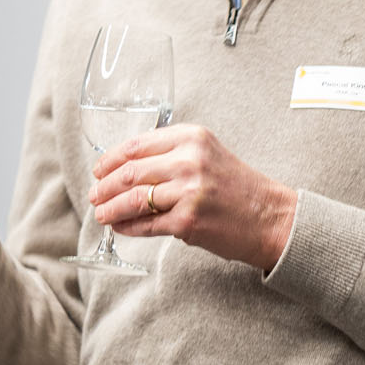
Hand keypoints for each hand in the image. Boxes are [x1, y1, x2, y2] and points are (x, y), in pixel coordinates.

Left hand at [89, 124, 297, 271]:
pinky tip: (119, 227)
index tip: (98, 169)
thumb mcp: (207, 154)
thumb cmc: (237, 187)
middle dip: (104, 186)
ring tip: (100, 213)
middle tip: (94, 195)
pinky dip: (128, 227)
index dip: (111, 159)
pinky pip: (146, 224)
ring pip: (133, 199)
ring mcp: (188, 192)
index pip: (137, 144)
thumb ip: (171, 154)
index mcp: (192, 137)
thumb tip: (125, 167)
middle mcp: (189, 160)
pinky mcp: (187, 222)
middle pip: (130, 171)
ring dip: (110, 208)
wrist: (270, 217)